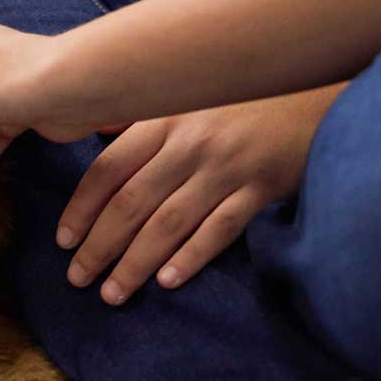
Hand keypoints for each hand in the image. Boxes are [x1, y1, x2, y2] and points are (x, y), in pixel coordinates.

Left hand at [59, 86, 341, 304]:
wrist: (316, 87)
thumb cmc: (243, 94)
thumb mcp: (187, 95)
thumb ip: (142, 116)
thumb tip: (94, 129)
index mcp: (163, 118)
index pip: (108, 169)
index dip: (82, 207)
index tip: (64, 240)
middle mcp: (189, 143)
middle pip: (131, 203)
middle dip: (99, 245)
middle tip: (77, 278)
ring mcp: (226, 166)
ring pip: (169, 223)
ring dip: (135, 263)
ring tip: (112, 293)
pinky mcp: (262, 186)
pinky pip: (220, 229)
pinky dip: (191, 256)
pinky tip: (167, 282)